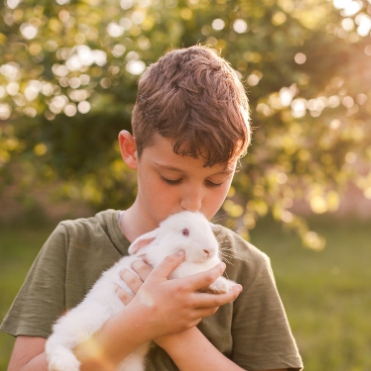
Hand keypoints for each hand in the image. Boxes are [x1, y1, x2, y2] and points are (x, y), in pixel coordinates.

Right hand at [115, 251, 241, 341]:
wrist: (138, 323)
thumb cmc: (146, 297)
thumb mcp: (155, 276)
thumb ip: (169, 262)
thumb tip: (182, 252)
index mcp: (182, 288)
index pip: (207, 278)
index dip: (217, 271)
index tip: (223, 266)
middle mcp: (189, 303)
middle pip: (217, 299)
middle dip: (231, 293)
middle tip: (239, 288)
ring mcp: (188, 316)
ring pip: (211, 310)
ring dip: (219, 303)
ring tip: (223, 296)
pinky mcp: (185, 325)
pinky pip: (200, 318)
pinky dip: (205, 310)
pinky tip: (202, 306)